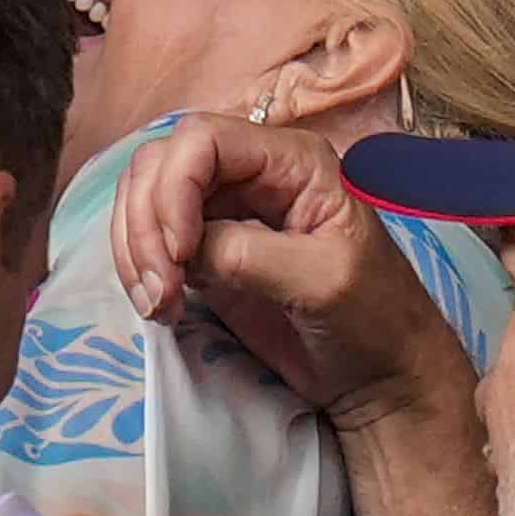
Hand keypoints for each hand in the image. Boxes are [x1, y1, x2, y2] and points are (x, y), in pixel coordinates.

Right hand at [109, 115, 471, 429]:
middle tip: (161, 289)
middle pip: (159, 164)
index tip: (181, 253)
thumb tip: (185, 248)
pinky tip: (160, 307)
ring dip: (136, 250)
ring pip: (143, 199)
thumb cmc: (373, 320)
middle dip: (147, 224)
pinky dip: (139, 270)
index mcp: (290, 161)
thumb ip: (249, 253)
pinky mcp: (202, 249)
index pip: (201, 138)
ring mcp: (221, 210)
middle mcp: (249, 173)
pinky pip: (148, 239)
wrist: (378, 377)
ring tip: (158, 304)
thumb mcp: (323, 280)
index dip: (175, 187)